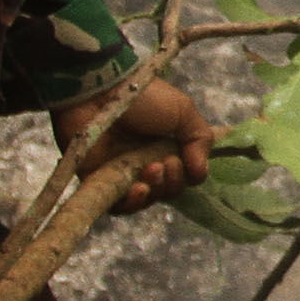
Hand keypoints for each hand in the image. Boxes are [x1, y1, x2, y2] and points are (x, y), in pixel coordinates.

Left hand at [56, 77, 217, 210]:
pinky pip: (119, 207)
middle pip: (168, 190)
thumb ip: (200, 140)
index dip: (187, 173)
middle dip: (172, 180)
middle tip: (163, 162)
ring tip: (150, 170)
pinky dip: (132, 204)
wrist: (99, 93)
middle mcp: (145, 161)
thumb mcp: (183, 110)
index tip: (181, 157)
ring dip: (155, 190)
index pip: (184, 174)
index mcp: (165, 145)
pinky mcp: (98, 182)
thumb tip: (200, 173)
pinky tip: (138, 189)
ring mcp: (121, 173)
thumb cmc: (142, 98)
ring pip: (147, 199)